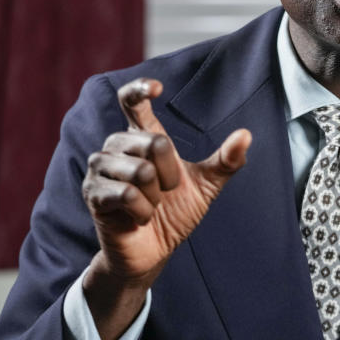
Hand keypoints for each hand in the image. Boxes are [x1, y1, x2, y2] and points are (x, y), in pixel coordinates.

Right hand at [81, 77, 250, 339]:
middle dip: (171, 174)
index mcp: (141, 138)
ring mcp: (101, 169)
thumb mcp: (206, 186)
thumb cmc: (176, 213)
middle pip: (152, 143)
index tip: (157, 88)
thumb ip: (226, 161)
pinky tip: (140, 218)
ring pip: (139, 170)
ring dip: (155, 196)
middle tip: (167, 192)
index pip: (132, 102)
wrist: (155, 251)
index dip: (140, 90)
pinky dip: (143, 210)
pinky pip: (127, 194)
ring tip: (151, 206)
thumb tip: (246, 135)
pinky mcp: (93, 194)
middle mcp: (116, 147)